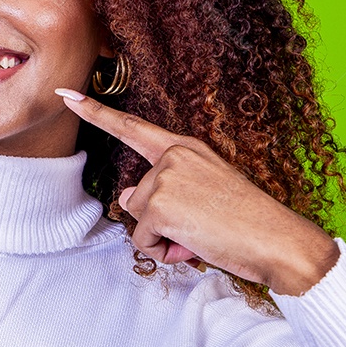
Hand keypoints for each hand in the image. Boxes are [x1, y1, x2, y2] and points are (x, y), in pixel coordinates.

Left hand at [56, 90, 339, 294]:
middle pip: (136, 197)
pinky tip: (194, 244)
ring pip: (139, 220)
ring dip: (164, 238)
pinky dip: (164, 251)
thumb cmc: (248, 220)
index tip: (66, 95)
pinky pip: (143, 241)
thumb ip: (165, 188)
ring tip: (203, 234)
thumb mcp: (205, 193)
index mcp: (185, 148)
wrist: (279, 240)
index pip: (133, 128)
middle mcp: (172, 157)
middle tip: (203, 226)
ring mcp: (163, 179)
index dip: (96, 112)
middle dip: (160, 221)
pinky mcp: (158, 206)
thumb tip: (125, 197)